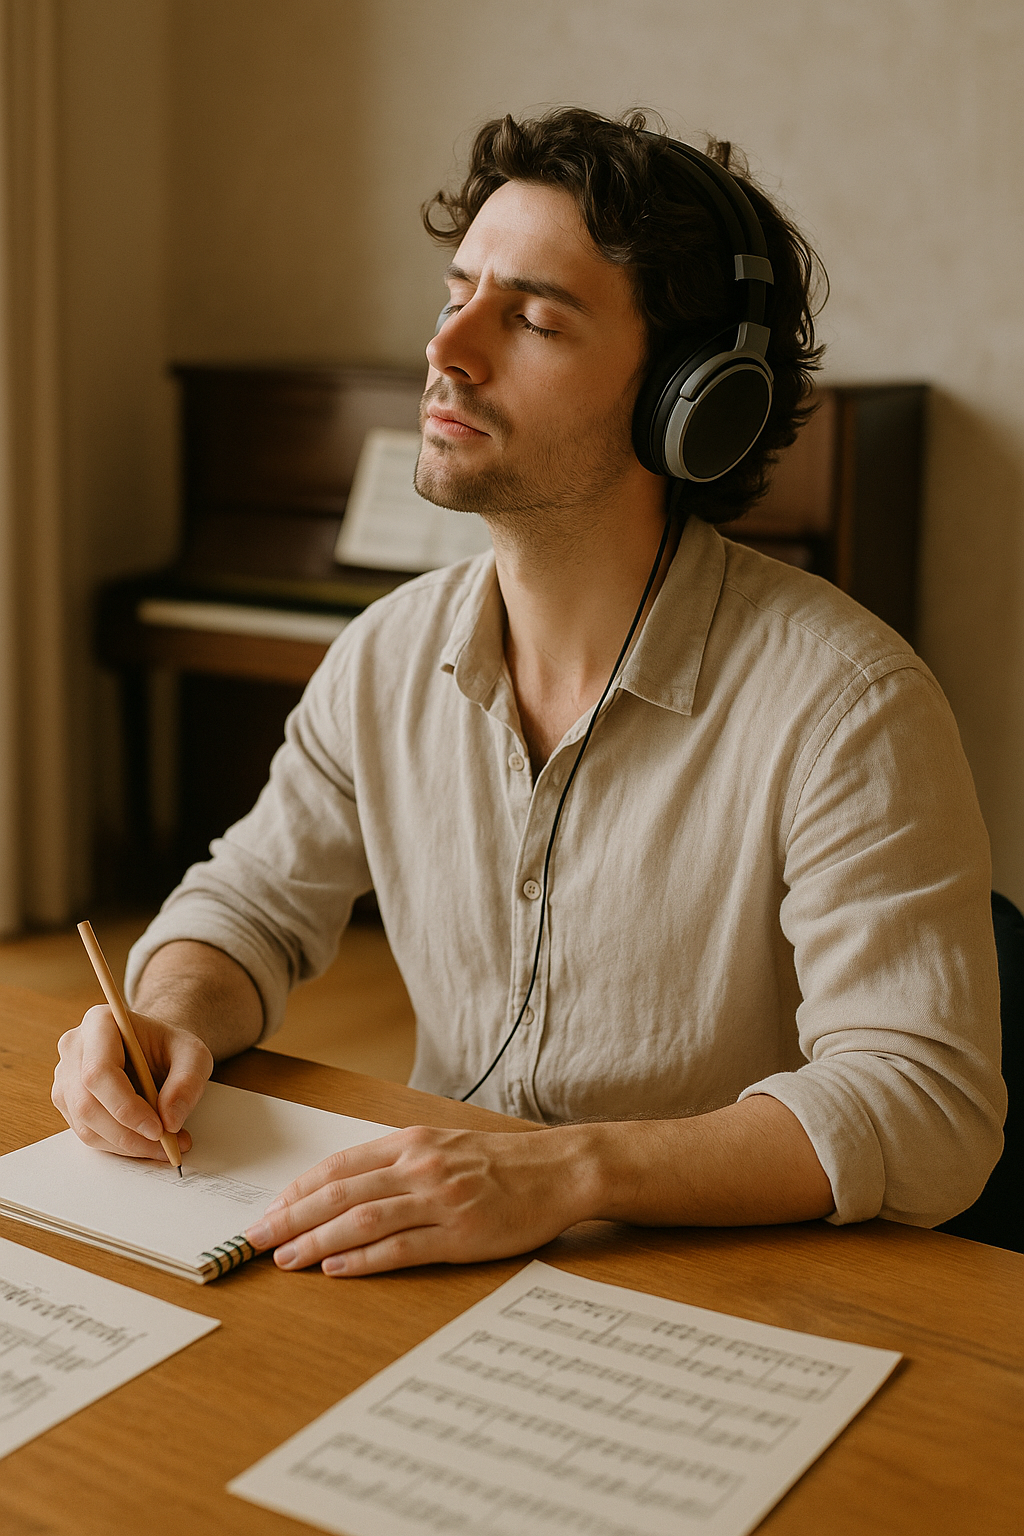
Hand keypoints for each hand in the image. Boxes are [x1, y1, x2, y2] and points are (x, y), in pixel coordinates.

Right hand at [52, 1005, 212, 1159]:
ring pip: (85, 1124)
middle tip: (165, 1144)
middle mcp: (74, 1048)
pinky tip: (145, 1142)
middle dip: (128, 1133)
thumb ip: (188, 1082)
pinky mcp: (68, 1101)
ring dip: (125, 1144)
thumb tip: (170, 1120)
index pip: (99, 1072)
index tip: (158, 1129)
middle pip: (87, 1103)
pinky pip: (87, 1133)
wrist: (154, 1050)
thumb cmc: (170, 1047)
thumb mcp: (194, 1054)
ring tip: (163, 1146)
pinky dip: (118, 1145)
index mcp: (99, 1023)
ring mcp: (65, 1076)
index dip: (126, 1107)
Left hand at [244, 1124, 597, 1275]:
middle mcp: (420, 1167)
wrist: (560, 1170)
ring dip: (316, 1240)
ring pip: (362, 1220)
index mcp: (412, 1144)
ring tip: (285, 1259)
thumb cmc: (501, 1163)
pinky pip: (402, 1247)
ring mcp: (441, 1200)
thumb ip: (399, 1163)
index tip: (267, 1211)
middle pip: (340, 1193)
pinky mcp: (462, 1233)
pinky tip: (336, 1268)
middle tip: (255, 1239)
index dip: (297, 1190)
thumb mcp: (445, 1147)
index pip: (339, 1167)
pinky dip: (363, 1259)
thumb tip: (345, 1188)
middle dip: (291, 1217)